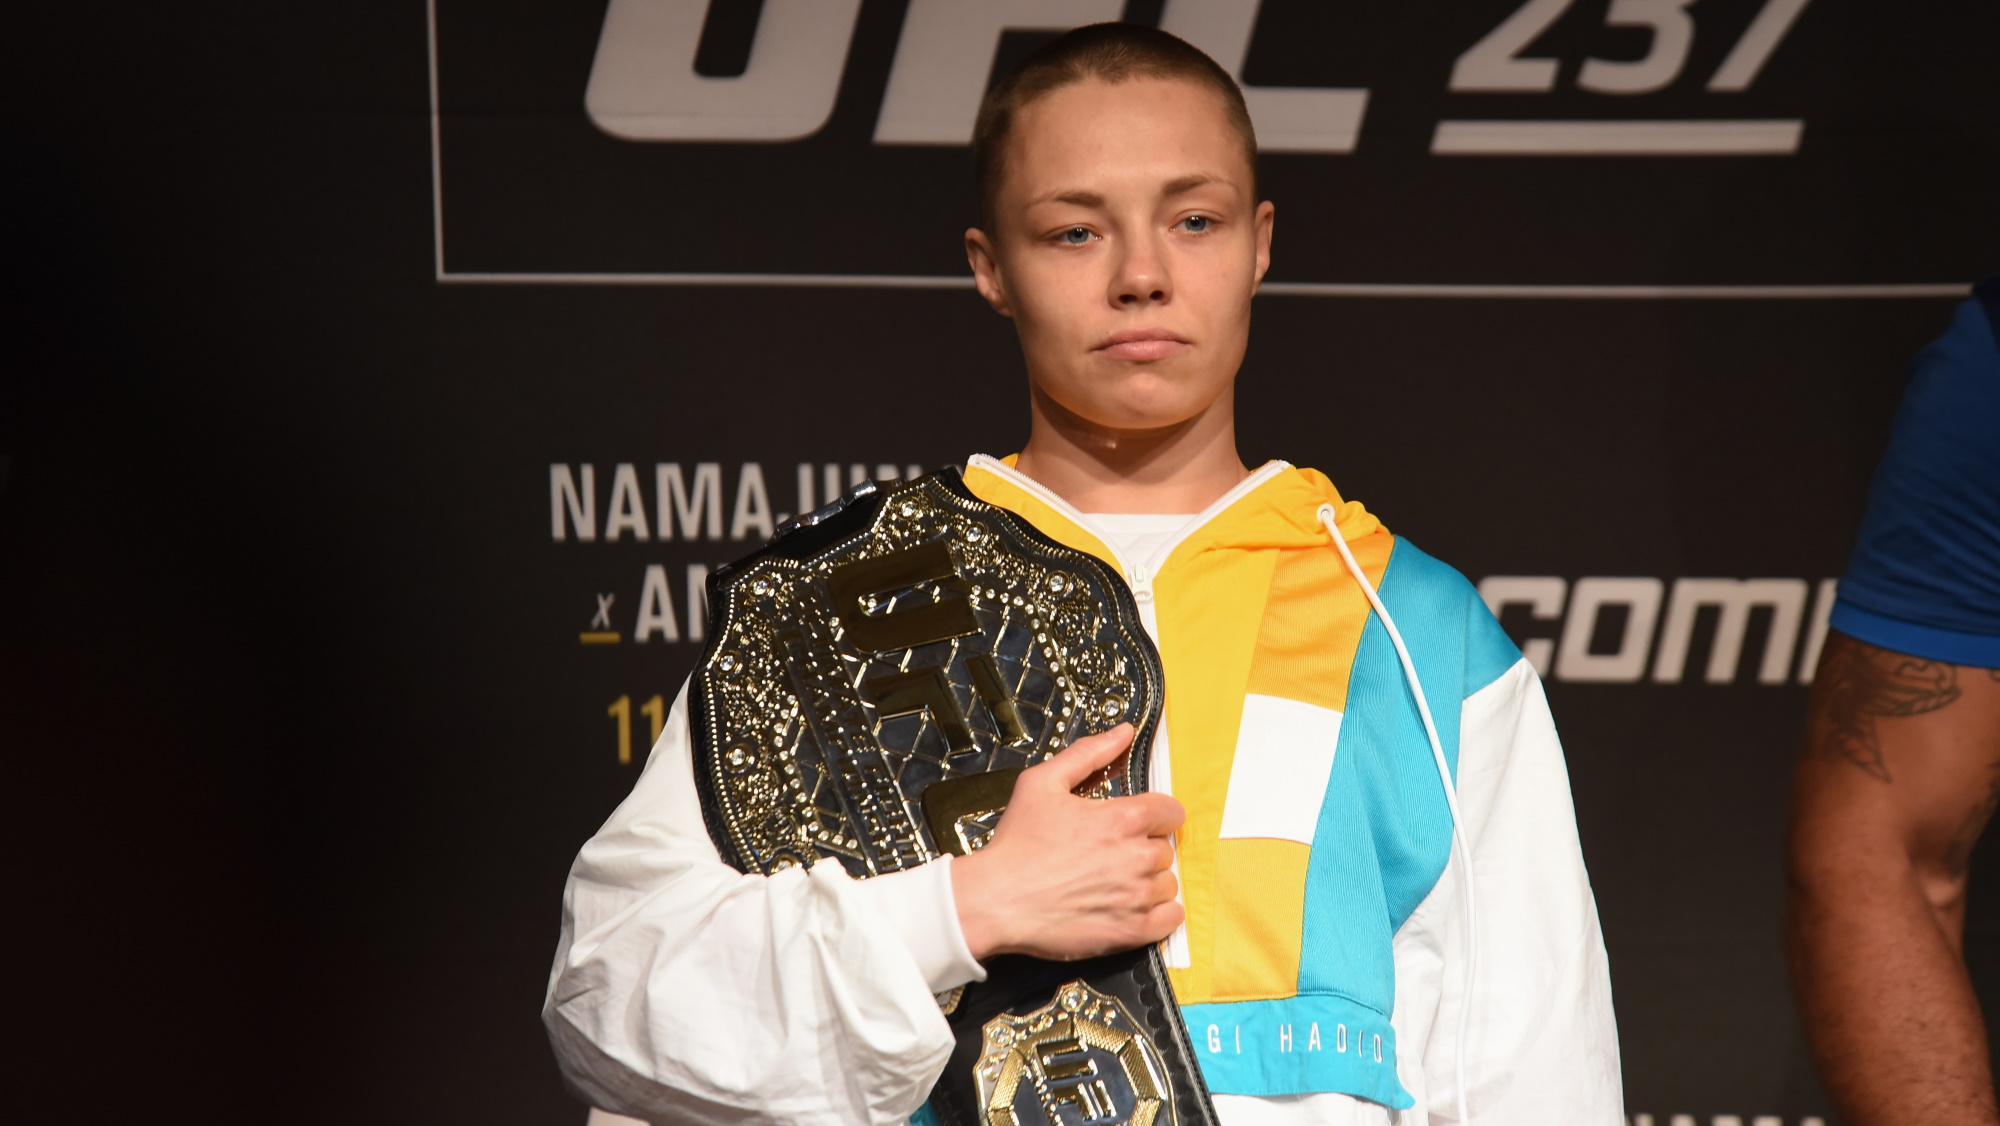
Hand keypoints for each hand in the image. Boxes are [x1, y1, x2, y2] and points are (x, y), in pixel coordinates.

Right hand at [949, 723, 1185, 961]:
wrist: (996, 900)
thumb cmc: (1017, 845)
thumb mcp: (1042, 783)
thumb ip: (1088, 754)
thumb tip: (1122, 732)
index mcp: (1122, 819)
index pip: (1171, 810)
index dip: (1154, 814)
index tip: (1137, 824)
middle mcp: (1136, 857)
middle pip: (1166, 849)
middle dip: (1143, 849)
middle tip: (1112, 855)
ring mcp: (1136, 897)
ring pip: (1167, 884)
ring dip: (1149, 882)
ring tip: (1115, 883)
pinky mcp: (1131, 931)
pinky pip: (1171, 919)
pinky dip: (1159, 914)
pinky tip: (1133, 907)